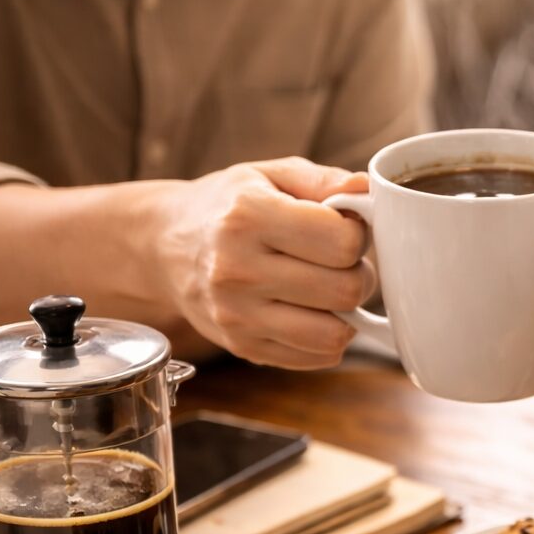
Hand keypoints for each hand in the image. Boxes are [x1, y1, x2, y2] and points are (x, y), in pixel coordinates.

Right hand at [151, 157, 374, 368]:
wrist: (167, 246)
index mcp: (247, 217)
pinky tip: (312, 311)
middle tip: (342, 262)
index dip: (358, 234)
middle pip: (345, 290)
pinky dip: (328, 337)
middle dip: (359, 273)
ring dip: (347, 312)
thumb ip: (324, 180)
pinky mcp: (243, 347)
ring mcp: (237, 316)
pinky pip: (318, 357)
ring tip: (330, 289)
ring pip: (335, 334)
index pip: (342, 242)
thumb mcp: (271, 175)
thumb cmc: (230, 206)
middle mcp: (237, 269)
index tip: (344, 228)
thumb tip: (366, 189)